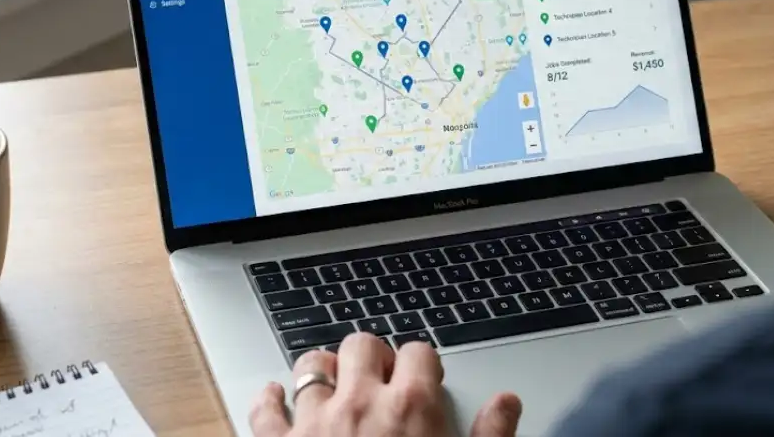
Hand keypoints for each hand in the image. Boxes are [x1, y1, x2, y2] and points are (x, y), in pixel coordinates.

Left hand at [250, 333, 521, 436]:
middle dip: (373, 357)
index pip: (419, 352)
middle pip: (362, 346)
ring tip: (335, 384)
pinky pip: (265, 410)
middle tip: (381, 379)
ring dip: (324, 371)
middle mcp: (360, 402)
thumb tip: (507, 402)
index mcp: (411, 407)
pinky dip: (269, 400)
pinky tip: (274, 396)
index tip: (424, 378)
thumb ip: (491, 435)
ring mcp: (314, 422)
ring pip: (312, 366)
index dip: (423, 363)